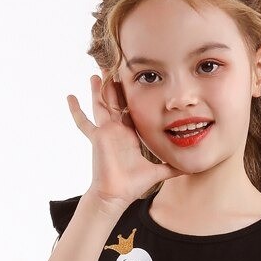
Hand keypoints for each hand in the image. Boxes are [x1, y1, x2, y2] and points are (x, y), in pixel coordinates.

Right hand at [66, 71, 183, 206]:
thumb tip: (191, 169)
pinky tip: (69, 97)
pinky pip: (84, 122)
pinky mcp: (97, 137)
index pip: (133, 109)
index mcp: (131, 134)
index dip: (134, 95)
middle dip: (116, 85)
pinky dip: (76, 111)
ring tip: (96, 73)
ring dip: (99, 90)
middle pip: (117, 101)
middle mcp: (118, 130)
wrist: (116, 194)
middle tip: (116, 65)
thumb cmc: (132, 184)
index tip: (137, 79)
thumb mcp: (157, 172)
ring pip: (102, 105)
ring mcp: (106, 132)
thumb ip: (173, 168)